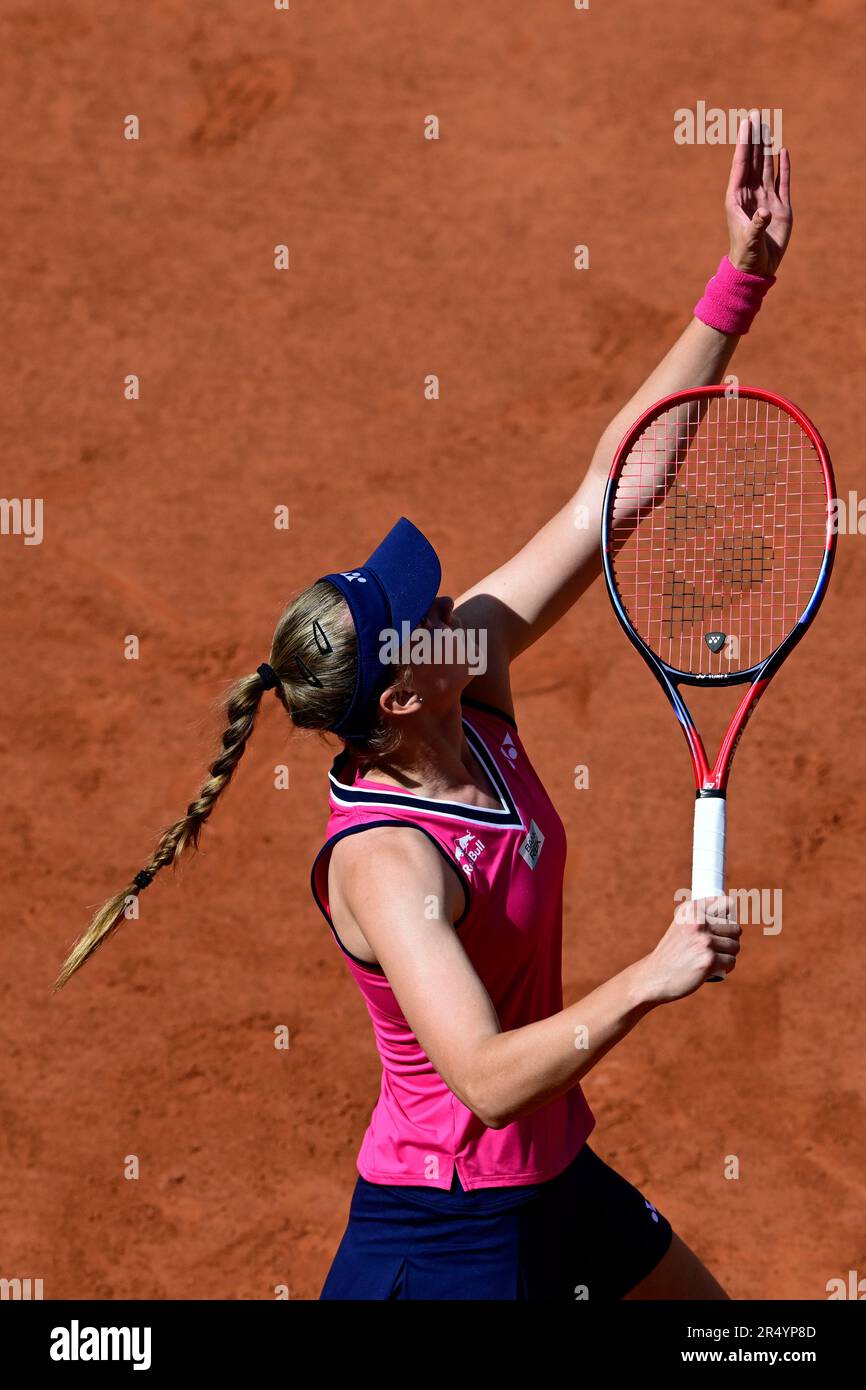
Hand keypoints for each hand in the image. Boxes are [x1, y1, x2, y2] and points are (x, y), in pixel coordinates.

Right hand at [636, 895, 741, 1003]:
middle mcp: (698, 921)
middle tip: (718, 948)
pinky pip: (731, 961)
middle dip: (730, 939)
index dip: (729, 916)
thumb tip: (732, 909)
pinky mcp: (709, 960)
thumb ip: (700, 916)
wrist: (655, 975)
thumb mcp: (681, 925)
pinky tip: (716, 969)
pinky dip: (726, 967)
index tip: (724, 924)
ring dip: (728, 954)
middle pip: (734, 928)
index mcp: (691, 909)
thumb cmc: (672, 952)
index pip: (726, 903)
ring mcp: (704, 941)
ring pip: (735, 946)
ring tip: (714, 958)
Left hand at [725, 110, 791, 277]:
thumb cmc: (747, 256)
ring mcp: (765, 198)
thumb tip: (765, 212)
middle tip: (756, 113)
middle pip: (753, 160)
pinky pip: (782, 181)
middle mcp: (750, 194)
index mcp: (736, 198)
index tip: (746, 123)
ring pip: (766, 167)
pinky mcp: (780, 206)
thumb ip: (756, 225)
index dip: (743, 143)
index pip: (740, 165)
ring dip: (766, 147)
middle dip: (754, 138)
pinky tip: (782, 151)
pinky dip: (783, 166)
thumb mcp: (749, 241)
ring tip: (767, 127)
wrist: (757, 269)